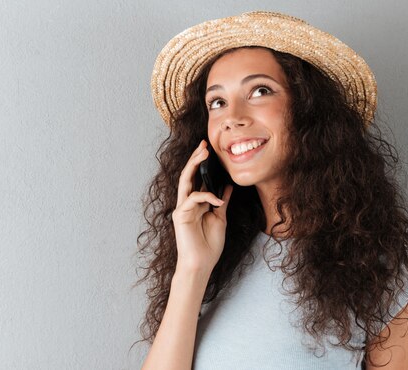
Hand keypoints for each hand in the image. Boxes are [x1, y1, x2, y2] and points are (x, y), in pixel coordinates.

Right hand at [171, 139, 232, 275]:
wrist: (201, 263)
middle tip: (204, 144)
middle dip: (195, 158)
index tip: (209, 149)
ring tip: (203, 153)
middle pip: (188, 175)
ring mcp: (182, 208)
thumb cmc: (209, 244)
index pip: (197, 178)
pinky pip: (193, 198)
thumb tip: (228, 186)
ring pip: (185, 181)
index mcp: (197, 203)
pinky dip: (206, 196)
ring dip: (194, 165)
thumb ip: (222, 201)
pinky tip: (217, 200)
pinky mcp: (180, 215)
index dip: (202, 163)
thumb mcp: (220, 218)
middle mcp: (187, 203)